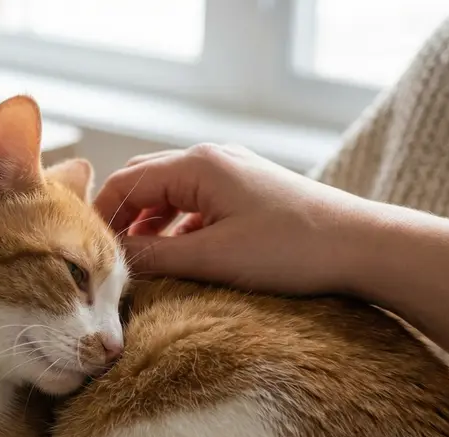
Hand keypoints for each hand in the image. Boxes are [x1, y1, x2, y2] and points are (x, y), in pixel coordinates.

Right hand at [94, 144, 388, 295]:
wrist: (364, 248)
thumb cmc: (292, 250)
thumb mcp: (213, 258)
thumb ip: (156, 258)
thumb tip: (113, 263)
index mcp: (199, 164)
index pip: (127, 181)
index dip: (100, 217)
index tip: (84, 253)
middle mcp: (213, 159)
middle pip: (145, 181)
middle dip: (121, 218)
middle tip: (103, 259)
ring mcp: (233, 173)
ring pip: (170, 194)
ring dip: (148, 226)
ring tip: (136, 265)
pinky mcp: (249, 193)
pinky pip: (196, 205)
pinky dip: (176, 229)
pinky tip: (176, 260)